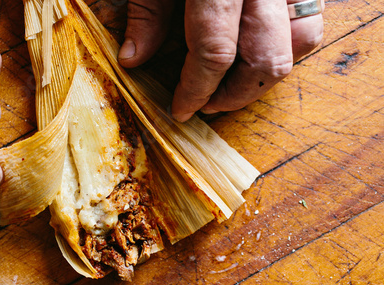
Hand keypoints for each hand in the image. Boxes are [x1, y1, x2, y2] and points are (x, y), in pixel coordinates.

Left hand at [118, 0, 323, 121]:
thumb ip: (147, 13)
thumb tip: (134, 60)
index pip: (214, 53)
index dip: (196, 90)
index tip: (182, 109)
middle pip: (265, 59)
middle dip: (236, 96)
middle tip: (209, 106)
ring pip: (300, 42)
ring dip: (267, 76)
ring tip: (234, 86)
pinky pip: (311, 19)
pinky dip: (289, 46)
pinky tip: (259, 53)